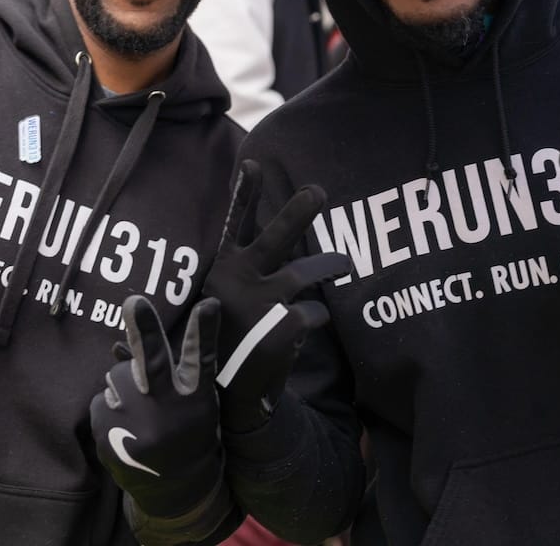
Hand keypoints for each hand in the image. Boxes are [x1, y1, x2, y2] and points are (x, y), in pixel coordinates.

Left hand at [91, 296, 223, 519]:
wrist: (176, 486)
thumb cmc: (188, 428)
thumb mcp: (196, 400)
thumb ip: (172, 370)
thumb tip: (118, 343)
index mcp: (195, 398)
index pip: (201, 358)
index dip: (203, 331)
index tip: (207, 304)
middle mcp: (167, 411)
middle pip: (153, 362)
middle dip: (143, 329)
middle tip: (134, 302)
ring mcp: (136, 427)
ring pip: (117, 376)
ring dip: (124, 383)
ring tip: (140, 409)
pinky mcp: (109, 438)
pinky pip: (102, 401)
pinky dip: (111, 406)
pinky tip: (126, 425)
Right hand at [203, 161, 349, 431]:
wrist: (225, 396)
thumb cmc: (222, 337)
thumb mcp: (217, 298)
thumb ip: (235, 268)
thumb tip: (257, 237)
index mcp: (221, 269)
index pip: (232, 224)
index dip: (242, 193)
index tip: (252, 162)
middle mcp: (240, 280)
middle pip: (276, 237)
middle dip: (298, 211)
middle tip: (319, 191)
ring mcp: (263, 303)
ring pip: (307, 272)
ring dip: (329, 264)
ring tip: (343, 262)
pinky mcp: (284, 327)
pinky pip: (316, 311)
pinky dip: (316, 316)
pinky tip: (305, 328)